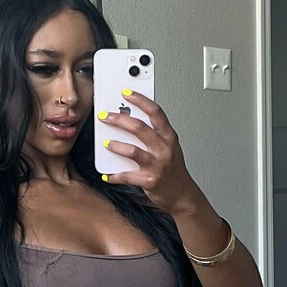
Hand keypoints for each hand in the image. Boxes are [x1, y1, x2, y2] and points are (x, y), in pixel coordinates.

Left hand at [97, 89, 198, 213]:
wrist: (181, 194)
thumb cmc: (172, 169)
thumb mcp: (168, 146)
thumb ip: (153, 133)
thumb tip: (128, 119)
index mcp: (169, 137)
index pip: (155, 112)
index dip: (140, 100)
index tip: (125, 92)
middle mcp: (164, 148)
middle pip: (139, 128)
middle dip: (119, 119)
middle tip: (105, 116)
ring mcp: (157, 165)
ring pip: (132, 151)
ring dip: (115, 146)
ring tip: (105, 143)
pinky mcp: (149, 180)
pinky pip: (127, 176)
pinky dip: (114, 175)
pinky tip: (107, 174)